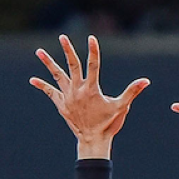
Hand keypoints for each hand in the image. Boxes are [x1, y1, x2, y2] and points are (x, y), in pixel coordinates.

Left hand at [32, 35, 149, 158]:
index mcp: (92, 89)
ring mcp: (68, 97)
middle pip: (72, 65)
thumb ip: (132, 92)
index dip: (93, 51)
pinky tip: (32, 79)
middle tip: (63, 37)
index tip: (91, 38)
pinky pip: (50, 93)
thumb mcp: (121, 107)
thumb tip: (146, 81)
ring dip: (48, 63)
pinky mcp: (62, 105)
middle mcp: (78, 90)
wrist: (93, 141)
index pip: (93, 65)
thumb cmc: (109, 124)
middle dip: (67, 50)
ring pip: (57, 76)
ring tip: (39, 51)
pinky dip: (42, 86)